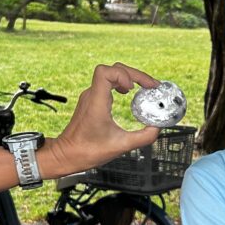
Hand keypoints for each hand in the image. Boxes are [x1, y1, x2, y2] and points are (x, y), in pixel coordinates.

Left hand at [38, 62, 160, 178]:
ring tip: (143, 87)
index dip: (123, 75)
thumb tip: (157, 129)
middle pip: (113, 69)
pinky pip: (107, 83)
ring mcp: (90, 97)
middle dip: (134, 74)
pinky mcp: (91, 101)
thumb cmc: (87, 151)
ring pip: (110, 74)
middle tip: (150, 85)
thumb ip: (143, 137)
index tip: (133, 88)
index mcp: (96, 102)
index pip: (105, 72)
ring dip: (129, 77)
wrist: (67, 155)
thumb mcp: (121, 146)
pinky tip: (129, 93)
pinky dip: (121, 83)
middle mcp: (92, 95)